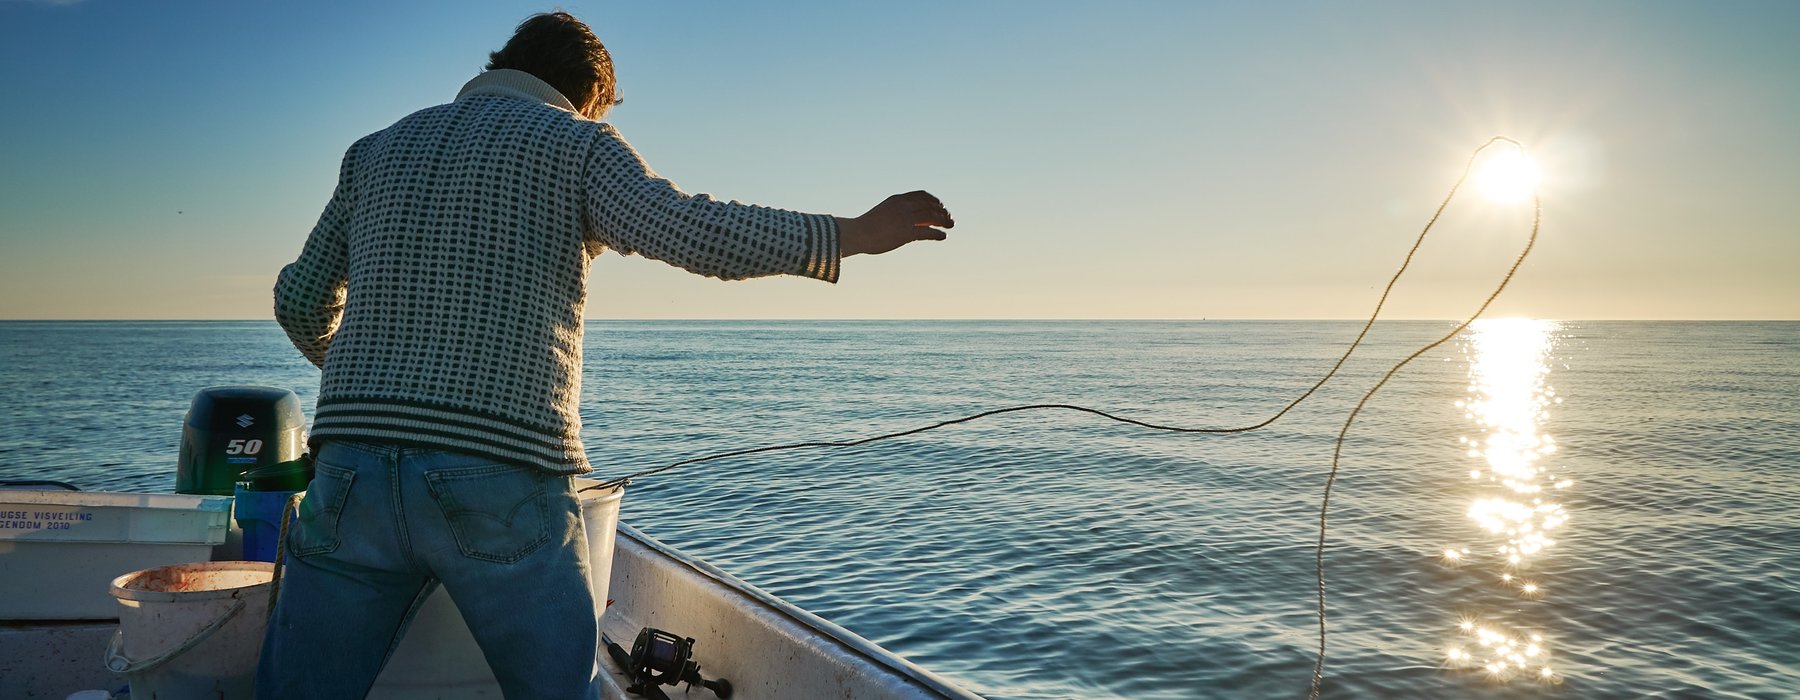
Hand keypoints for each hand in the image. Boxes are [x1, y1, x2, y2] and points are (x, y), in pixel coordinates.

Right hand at [836, 191, 953, 256]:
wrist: (856, 234)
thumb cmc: (866, 227)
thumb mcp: (882, 213)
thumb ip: (894, 213)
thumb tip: (903, 221)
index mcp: (897, 199)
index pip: (921, 195)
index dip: (933, 200)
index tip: (940, 206)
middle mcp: (903, 206)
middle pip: (930, 205)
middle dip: (942, 211)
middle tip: (950, 219)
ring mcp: (905, 218)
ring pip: (932, 216)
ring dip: (944, 221)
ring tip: (950, 226)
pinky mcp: (906, 232)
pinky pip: (928, 232)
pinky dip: (938, 234)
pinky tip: (943, 237)